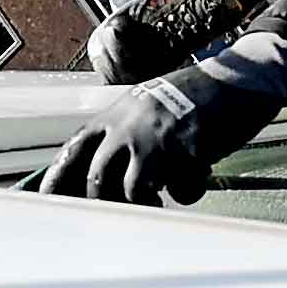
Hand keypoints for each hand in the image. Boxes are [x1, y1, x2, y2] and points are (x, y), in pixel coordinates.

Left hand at [38, 32, 286, 203]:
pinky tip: (197, 175)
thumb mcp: (148, 107)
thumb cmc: (195, 97)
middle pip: (98, 179)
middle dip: (107, 204)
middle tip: (125, 209)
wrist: (238, 77)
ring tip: (161, 202)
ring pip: (132, 189)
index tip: (48, 204)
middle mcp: (129, 124)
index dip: (57, 181)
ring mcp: (157, 136)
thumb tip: (102, 178)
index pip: (73, 151)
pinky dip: (187, 191)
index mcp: (116, 113)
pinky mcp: (186, 149)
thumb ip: (125, 134)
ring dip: (146, 203)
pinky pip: (178, 189)